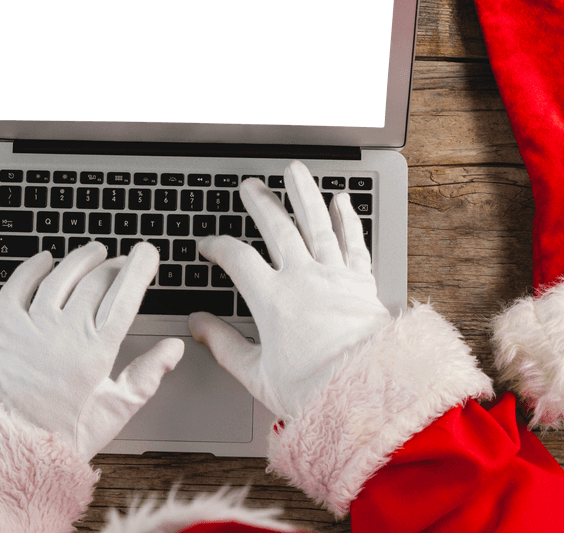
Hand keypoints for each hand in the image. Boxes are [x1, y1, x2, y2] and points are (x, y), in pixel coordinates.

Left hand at [0, 242, 183, 461]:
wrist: (13, 447)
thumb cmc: (65, 433)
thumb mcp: (117, 409)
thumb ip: (148, 374)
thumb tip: (173, 348)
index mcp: (96, 351)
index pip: (124, 296)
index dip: (139, 269)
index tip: (148, 253)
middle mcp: (64, 333)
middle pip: (95, 281)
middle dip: (115, 265)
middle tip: (124, 261)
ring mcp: (32, 327)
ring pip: (60, 277)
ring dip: (80, 259)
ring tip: (94, 252)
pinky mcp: (5, 329)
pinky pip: (18, 286)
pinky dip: (32, 268)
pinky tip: (46, 260)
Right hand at [189, 161, 392, 419]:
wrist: (365, 392)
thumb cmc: (313, 389)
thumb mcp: (256, 373)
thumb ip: (223, 344)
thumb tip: (198, 325)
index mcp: (272, 299)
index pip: (237, 258)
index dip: (217, 247)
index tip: (208, 245)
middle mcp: (302, 278)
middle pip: (277, 228)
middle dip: (261, 203)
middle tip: (250, 186)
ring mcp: (334, 275)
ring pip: (316, 223)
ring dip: (303, 194)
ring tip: (294, 172)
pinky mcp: (361, 282)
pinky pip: (353, 241)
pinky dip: (346, 219)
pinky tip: (340, 201)